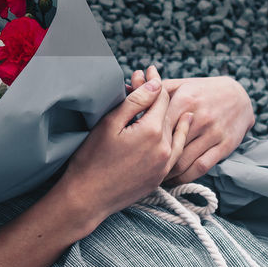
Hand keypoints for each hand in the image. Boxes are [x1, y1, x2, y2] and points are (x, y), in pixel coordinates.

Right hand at [55, 67, 194, 231]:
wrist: (88, 197)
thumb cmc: (91, 159)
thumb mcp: (109, 124)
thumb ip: (135, 102)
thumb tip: (154, 83)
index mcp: (152, 131)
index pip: (160, 97)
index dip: (153, 81)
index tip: (148, 69)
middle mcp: (165, 147)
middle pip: (168, 112)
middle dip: (159, 95)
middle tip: (148, 79)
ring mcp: (165, 164)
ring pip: (175, 130)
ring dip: (171, 113)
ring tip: (167, 98)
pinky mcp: (161, 176)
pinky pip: (177, 150)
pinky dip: (178, 135)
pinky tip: (179, 128)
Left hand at [126, 66, 253, 184]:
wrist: (240, 96)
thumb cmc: (202, 91)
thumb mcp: (181, 85)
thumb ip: (155, 91)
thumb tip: (126, 89)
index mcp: (185, 99)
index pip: (157, 122)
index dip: (142, 137)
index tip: (129, 147)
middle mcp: (199, 117)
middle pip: (168, 144)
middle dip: (151, 157)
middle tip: (136, 167)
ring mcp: (213, 133)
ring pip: (182, 160)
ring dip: (165, 172)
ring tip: (151, 176)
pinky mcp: (224, 146)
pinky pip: (200, 167)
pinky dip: (183, 177)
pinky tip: (172, 179)